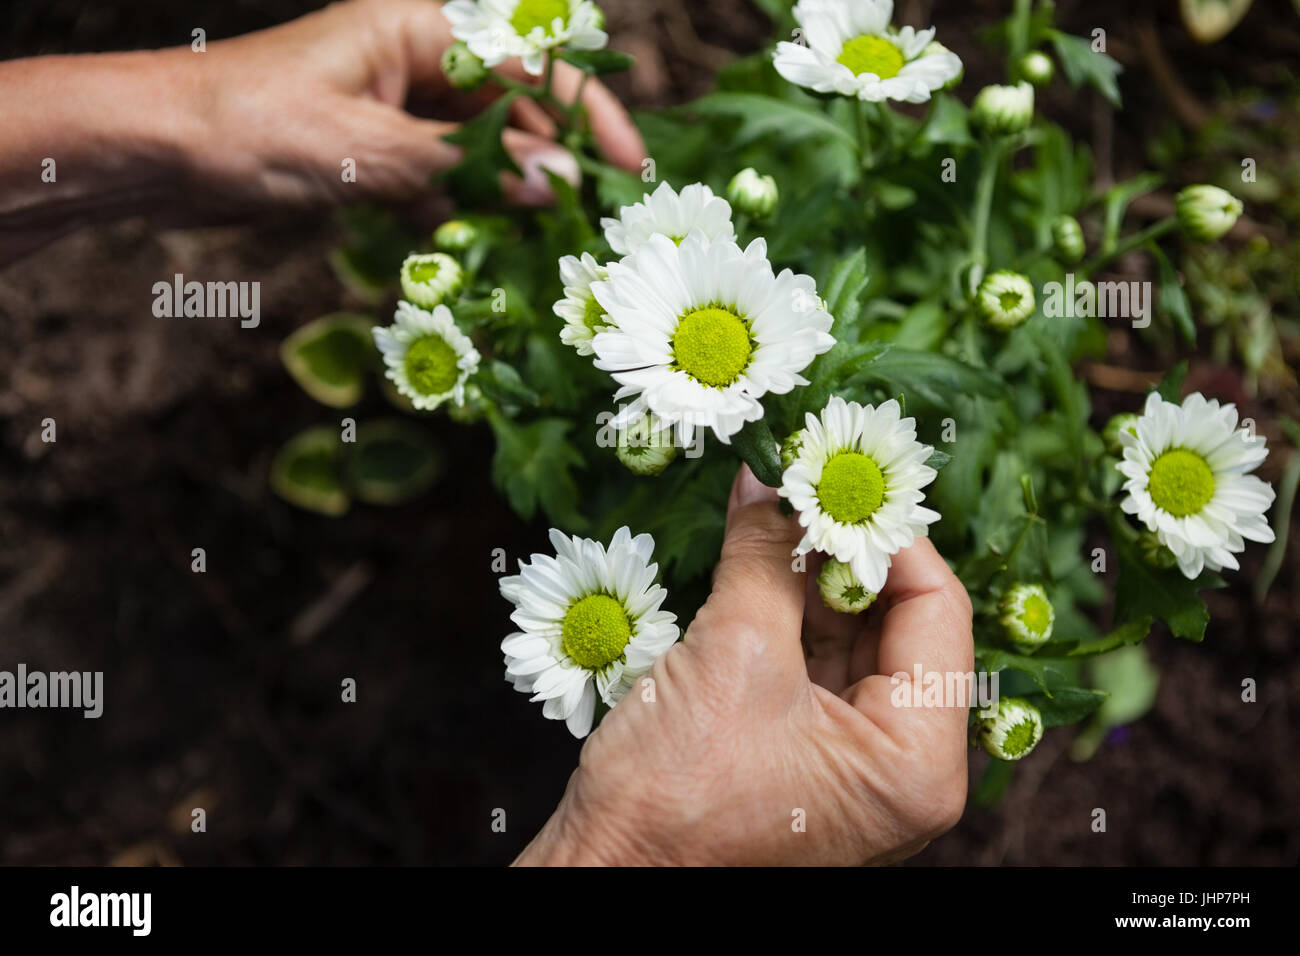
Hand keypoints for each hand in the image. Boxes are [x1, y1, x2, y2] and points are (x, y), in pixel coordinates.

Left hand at [185, 0, 645, 209]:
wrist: (153, 151)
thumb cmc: (249, 124)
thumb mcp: (367, 146)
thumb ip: (469, 167)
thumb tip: (560, 184)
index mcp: (419, 30)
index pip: (531, 64)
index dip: (589, 114)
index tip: (629, 170)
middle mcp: (417, 63)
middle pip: (516, 110)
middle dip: (556, 164)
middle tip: (594, 227)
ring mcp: (398, 110)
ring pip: (485, 152)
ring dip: (514, 197)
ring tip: (552, 248)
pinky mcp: (377, 154)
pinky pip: (445, 182)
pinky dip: (465, 214)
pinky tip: (481, 251)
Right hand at [517, 466, 973, 865]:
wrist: (603, 872)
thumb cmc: (673, 795)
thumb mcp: (732, 652)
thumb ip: (764, 553)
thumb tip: (769, 479)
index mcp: (916, 759)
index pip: (937, 610)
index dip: (888, 535)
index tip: (838, 480)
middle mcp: (901, 768)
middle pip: (897, 622)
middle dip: (844, 549)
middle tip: (801, 484)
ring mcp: (853, 766)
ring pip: (851, 639)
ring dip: (811, 574)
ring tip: (773, 509)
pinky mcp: (807, 757)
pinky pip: (814, 666)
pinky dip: (787, 611)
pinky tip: (757, 558)